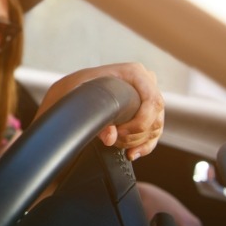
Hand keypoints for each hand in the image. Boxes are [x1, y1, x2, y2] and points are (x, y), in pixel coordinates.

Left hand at [35, 62, 163, 159]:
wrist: (69, 91)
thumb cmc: (74, 88)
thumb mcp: (78, 98)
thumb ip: (93, 118)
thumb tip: (110, 137)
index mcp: (134, 72)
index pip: (153, 101)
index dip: (140, 122)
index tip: (120, 132)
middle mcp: (145, 83)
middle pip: (156, 117)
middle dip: (136, 134)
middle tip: (114, 140)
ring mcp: (147, 98)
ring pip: (155, 127)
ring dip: (137, 141)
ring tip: (116, 144)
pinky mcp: (145, 113)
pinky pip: (153, 133)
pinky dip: (144, 146)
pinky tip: (131, 154)